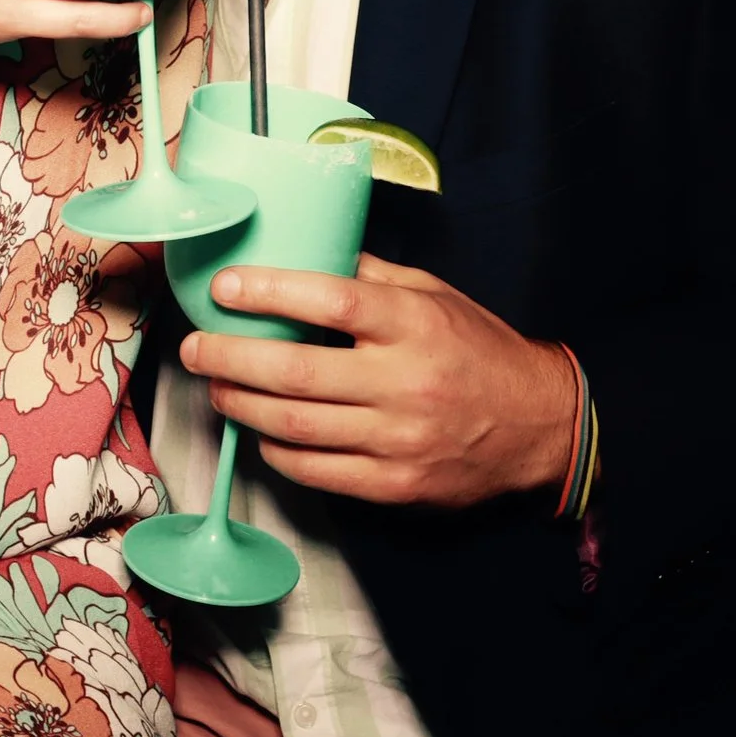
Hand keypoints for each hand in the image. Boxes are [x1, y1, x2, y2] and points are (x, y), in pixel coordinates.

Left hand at [178, 252, 573, 506]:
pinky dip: (276, 449)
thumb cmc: (479, 350)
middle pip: (296, 372)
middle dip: (229, 358)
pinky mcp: (394, 486)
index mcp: (414, 324)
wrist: (539, 427)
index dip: (269, 292)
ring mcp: (398, 440)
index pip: (331, 301)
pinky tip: (259, 429)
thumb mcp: (434, 295)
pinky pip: (315, 471)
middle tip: (196, 347)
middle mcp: (405, 382)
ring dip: (240, 405)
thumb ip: (370, 275)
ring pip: (295, 426)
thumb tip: (305, 250)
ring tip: (215, 387)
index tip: (225, 287)